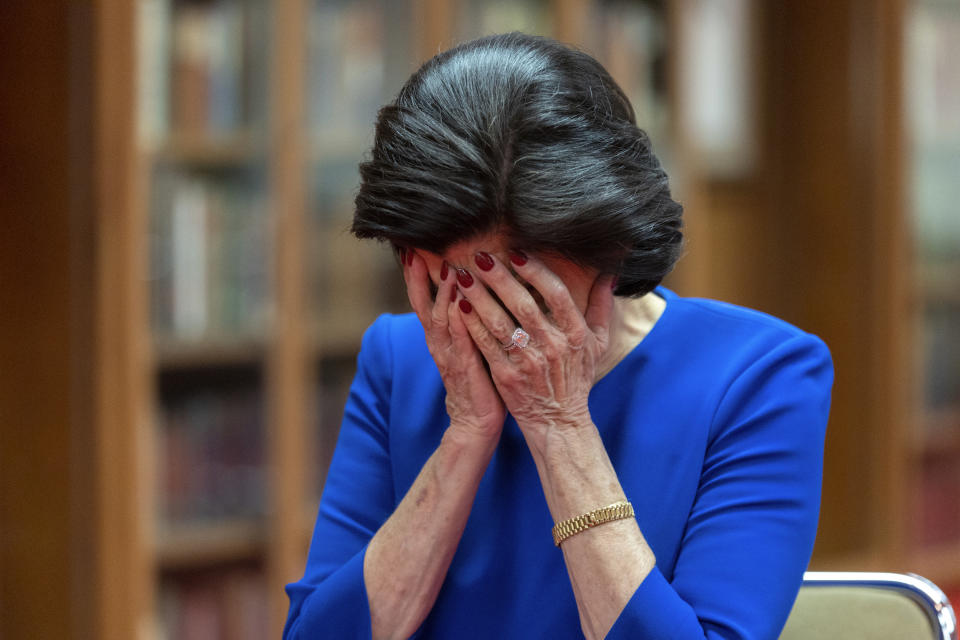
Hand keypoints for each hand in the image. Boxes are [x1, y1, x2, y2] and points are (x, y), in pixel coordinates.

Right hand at [402, 249, 506, 443]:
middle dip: (419, 276)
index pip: (424, 299)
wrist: (476, 424)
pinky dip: (458, 320)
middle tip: (415, 247)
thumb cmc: (478, 382)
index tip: (413, 246)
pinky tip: (460, 302)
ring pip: (439, 318)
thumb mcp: (470, 345)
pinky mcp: (465, 369)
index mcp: (440, 337)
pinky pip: (460, 340)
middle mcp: (439, 344)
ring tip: (443, 265)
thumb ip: (467, 320)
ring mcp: (449, 356)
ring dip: (441, 292)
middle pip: (423, 304)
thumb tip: (470, 290)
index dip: (417, 274)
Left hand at [452, 251, 614, 452]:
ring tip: (462, 276)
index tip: (517, 253)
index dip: (536, 272)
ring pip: (499, 323)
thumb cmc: (578, 378)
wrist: (559, 422)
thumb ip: (601, 306)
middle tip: (480, 256)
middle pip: (523, 305)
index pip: (556, 295)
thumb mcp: (598, 343)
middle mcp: (551, 347)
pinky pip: (486, 345)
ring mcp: (527, 362)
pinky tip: (459, 306)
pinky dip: (472, 325)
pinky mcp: (506, 376)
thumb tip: (610, 273)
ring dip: (479, 297)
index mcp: (574, 334)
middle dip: (500, 278)